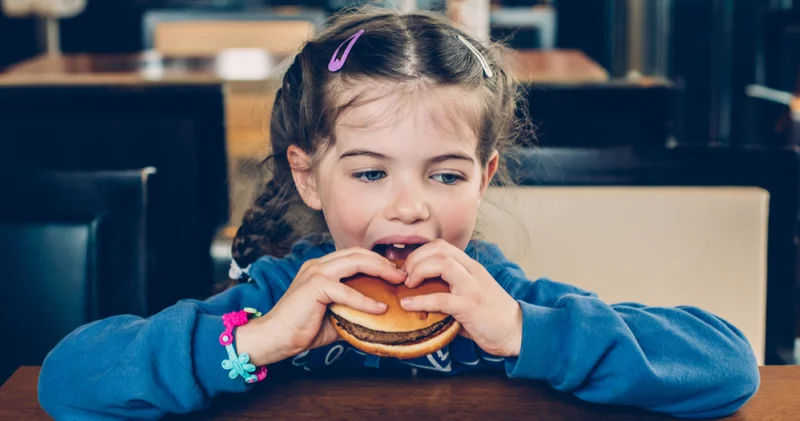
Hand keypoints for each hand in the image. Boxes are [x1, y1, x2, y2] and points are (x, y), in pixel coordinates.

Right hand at [236, 247, 405, 365]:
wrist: (276, 337)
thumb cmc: (303, 328)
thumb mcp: (335, 316)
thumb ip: (354, 310)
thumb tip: (380, 317)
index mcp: (322, 268)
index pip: (355, 256)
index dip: (377, 261)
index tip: (397, 273)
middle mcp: (319, 265)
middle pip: (358, 253)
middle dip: (384, 261)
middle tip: (403, 274)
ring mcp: (316, 272)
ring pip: (355, 262)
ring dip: (380, 270)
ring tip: (398, 281)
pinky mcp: (315, 286)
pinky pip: (346, 291)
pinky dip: (365, 300)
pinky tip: (380, 309)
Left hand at [400, 240, 522, 356]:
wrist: (516, 331)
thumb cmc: (490, 315)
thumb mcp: (470, 293)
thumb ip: (449, 288)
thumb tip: (417, 292)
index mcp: (471, 267)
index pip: (442, 246)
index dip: (420, 253)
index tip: (408, 269)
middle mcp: (472, 272)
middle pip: (439, 249)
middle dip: (415, 259)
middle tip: (405, 276)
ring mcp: (472, 288)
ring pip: (441, 264)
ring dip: (418, 271)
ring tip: (408, 285)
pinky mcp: (470, 307)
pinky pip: (441, 299)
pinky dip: (419, 301)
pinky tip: (407, 305)